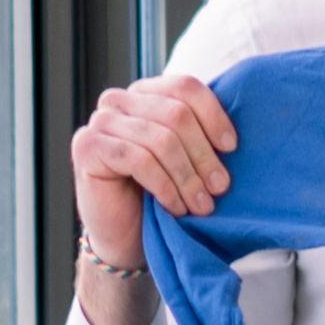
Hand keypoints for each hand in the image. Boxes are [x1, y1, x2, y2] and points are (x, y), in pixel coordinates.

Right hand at [71, 73, 237, 280]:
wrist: (125, 236)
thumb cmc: (161, 194)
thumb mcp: (186, 157)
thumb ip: (200, 133)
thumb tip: (237, 132)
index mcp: (145, 93)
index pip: (185, 87)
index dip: (213, 115)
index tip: (232, 147)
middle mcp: (118, 100)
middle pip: (176, 114)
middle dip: (204, 155)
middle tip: (220, 187)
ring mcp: (99, 122)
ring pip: (160, 140)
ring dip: (188, 177)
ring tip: (203, 204)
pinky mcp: (87, 147)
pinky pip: (139, 160)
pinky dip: (165, 186)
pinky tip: (176, 206)